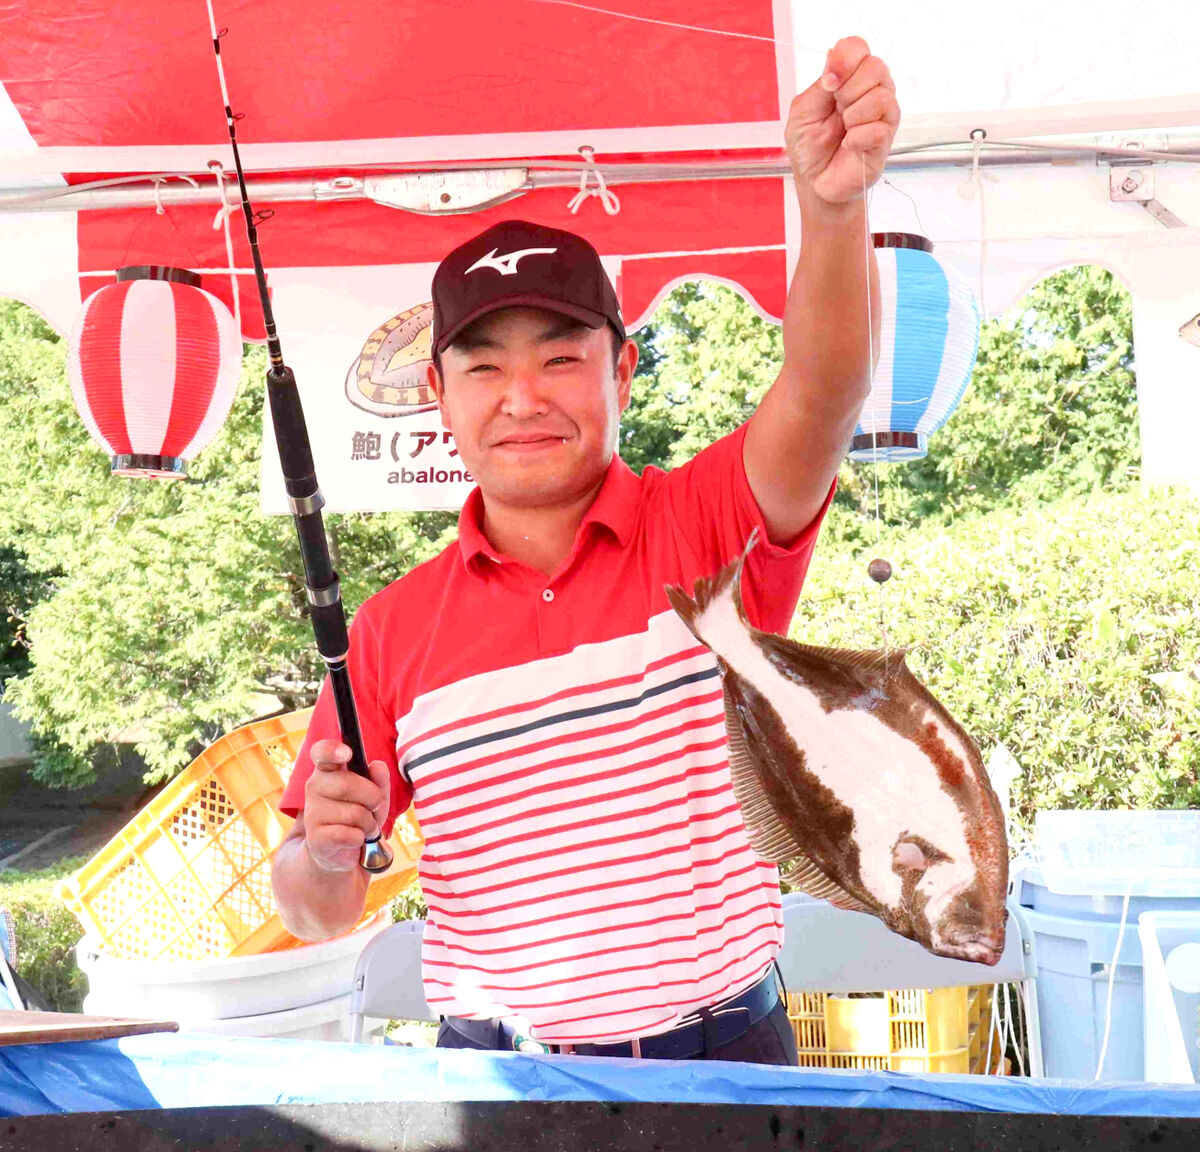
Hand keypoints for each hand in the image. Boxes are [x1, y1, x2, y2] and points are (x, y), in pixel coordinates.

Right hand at [302, 739, 390, 872]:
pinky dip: (361, 838)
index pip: (322, 753)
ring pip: (355, 813)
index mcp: (328, 770)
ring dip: (369, 823)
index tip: (346, 753)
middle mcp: (315, 787)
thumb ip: (379, 779)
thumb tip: (377, 765)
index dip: (332, 750)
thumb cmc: (359, 813)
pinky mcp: (316, 838)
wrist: (339, 849)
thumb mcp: (375, 795)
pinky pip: (350, 835)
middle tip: (373, 808)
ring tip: (364, 827)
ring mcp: (312, 813)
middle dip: (372, 798)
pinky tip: (354, 839)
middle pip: (348, 783)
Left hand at [785, 36, 899, 206]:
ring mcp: (882, 114)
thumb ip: (819, 85)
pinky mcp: (885, 139)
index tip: (829, 83)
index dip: (845, 59)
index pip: (858, 48)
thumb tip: (834, 62)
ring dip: (853, 116)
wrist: (815, 183)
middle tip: (837, 112)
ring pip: (881, 97)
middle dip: (848, 91)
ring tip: (843, 131)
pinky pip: (878, 128)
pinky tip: (848, 145)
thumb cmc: (808, 147)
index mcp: (849, 78)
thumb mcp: (803, 111)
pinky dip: (856, 138)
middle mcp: (871, 90)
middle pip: (875, 67)